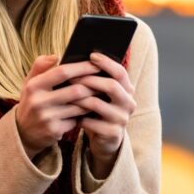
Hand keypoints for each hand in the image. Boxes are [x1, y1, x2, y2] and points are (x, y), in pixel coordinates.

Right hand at [14, 55, 98, 158]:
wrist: (23, 132)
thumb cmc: (32, 101)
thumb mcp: (29, 83)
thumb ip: (40, 66)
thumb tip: (56, 56)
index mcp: (33, 86)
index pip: (62, 72)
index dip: (81, 67)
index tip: (96, 64)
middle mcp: (39, 102)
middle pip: (76, 90)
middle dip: (93, 85)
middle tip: (105, 80)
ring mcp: (47, 118)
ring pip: (79, 106)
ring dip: (92, 100)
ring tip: (101, 93)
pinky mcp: (55, 131)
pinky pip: (77, 119)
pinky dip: (85, 114)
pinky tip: (92, 109)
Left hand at [70, 52, 136, 175]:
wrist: (104, 138)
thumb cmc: (98, 110)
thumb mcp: (100, 94)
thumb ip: (97, 78)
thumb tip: (81, 60)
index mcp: (127, 90)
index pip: (120, 72)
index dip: (107, 63)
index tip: (91, 55)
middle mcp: (129, 103)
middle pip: (111, 86)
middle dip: (89, 80)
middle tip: (71, 77)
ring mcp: (122, 119)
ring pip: (97, 103)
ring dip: (79, 98)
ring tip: (65, 95)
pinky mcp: (113, 133)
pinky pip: (91, 122)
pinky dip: (79, 117)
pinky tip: (71, 116)